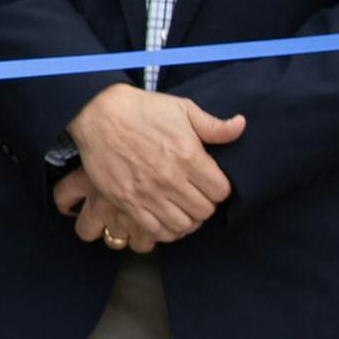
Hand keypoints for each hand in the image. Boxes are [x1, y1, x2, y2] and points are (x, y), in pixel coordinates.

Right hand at [65, 84, 244, 242]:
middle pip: (204, 211)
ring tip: (180, 208)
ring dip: (185, 219)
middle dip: (204, 204)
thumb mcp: (182, 109)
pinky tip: (163, 215)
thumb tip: (241, 126)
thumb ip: (214, 125)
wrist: (98, 113)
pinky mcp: (126, 201)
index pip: (221, 191)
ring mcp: (147, 193)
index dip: (219, 188)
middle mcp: (170, 179)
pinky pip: (154, 229)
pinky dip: (164, 229)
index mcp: (189, 156)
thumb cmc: (142, 110)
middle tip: (195, 195)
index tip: (210, 183)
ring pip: (182, 225)